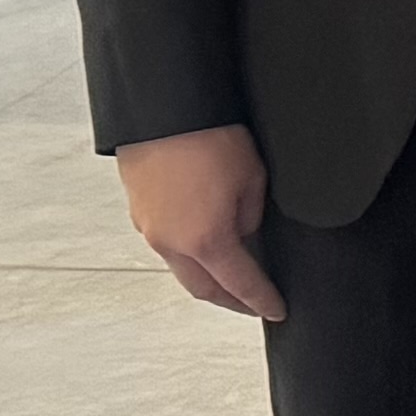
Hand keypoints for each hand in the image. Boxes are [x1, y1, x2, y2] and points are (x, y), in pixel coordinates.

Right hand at [122, 122, 281, 321]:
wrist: (163, 106)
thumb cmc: (209, 135)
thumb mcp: (252, 178)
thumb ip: (250, 217)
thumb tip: (243, 232)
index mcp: (206, 240)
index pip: (241, 285)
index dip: (262, 301)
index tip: (276, 310)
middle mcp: (172, 242)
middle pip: (204, 289)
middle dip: (231, 301)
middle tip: (253, 304)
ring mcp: (150, 228)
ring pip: (182, 268)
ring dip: (206, 277)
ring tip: (229, 276)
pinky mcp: (138, 210)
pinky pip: (166, 244)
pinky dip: (187, 253)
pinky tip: (202, 243)